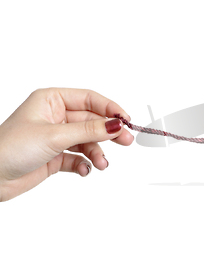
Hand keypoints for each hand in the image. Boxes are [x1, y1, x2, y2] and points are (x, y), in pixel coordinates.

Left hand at [0, 88, 133, 200]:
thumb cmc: (9, 148)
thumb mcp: (55, 135)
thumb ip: (89, 130)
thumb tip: (115, 124)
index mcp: (51, 101)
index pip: (89, 99)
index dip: (109, 108)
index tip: (125, 120)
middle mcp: (55, 117)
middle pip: (92, 121)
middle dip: (108, 133)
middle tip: (126, 141)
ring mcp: (55, 137)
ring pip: (87, 141)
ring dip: (97, 152)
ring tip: (101, 163)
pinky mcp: (54, 156)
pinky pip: (78, 157)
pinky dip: (84, 164)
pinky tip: (84, 169)